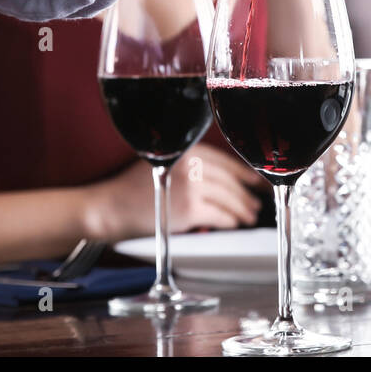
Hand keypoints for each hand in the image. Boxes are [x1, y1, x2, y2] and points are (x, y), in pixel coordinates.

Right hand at [88, 144, 264, 239]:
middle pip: (231, 179)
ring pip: (229, 198)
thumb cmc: (135, 188)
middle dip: (248, 193)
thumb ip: (192, 163)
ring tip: (249, 216)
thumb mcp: (164, 162)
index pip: (226, 160)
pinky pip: (221, 215)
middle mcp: (191, 162)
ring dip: (242, 209)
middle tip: (256, 202)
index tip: (258, 182)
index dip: (246, 172)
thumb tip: (228, 176)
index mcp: (187, 148)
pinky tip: (234, 223)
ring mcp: (192, 185)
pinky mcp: (190, 208)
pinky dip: (230, 221)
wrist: (113, 207)